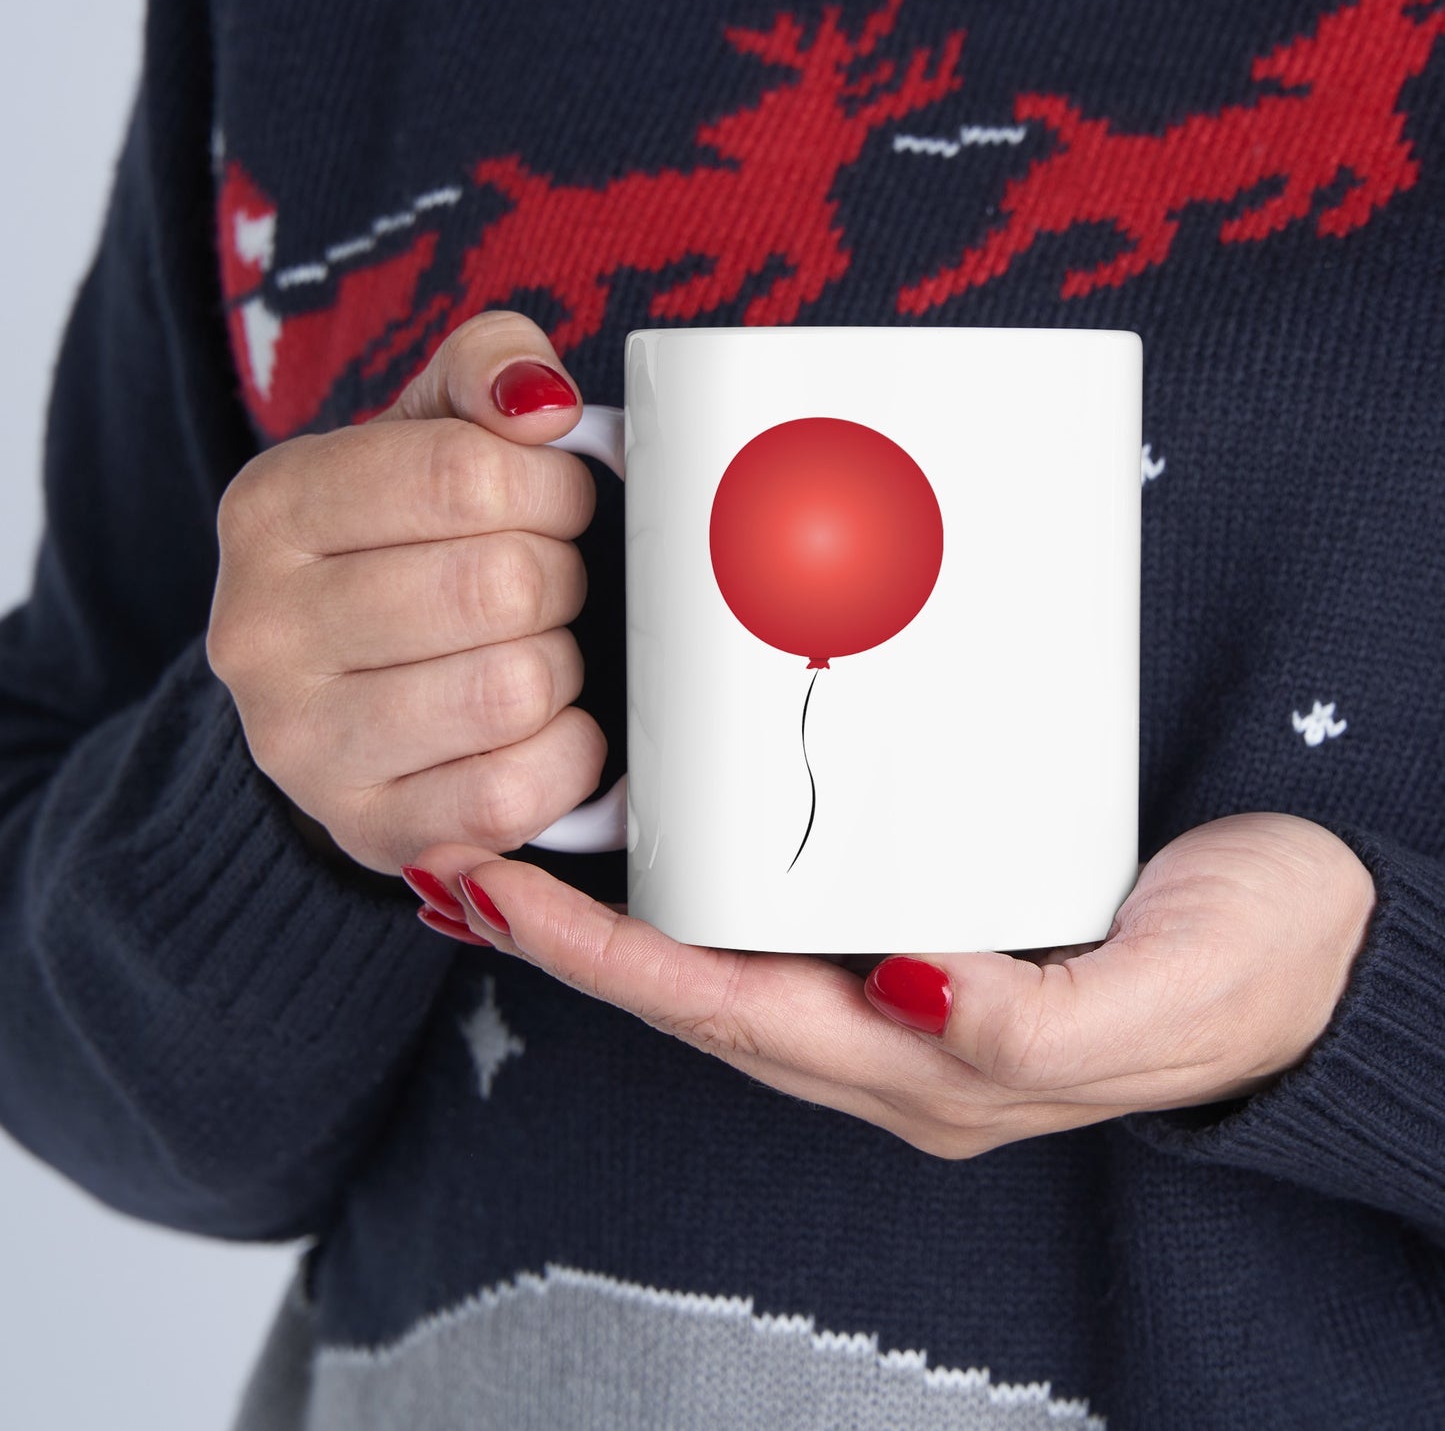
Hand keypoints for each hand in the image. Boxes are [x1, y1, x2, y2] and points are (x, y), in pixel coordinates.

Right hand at [207, 312, 604, 873]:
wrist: (343, 696)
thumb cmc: (406, 550)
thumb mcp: (428, 433)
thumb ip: (486, 370)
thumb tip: (541, 402)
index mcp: (272, 508)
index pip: (466, 474)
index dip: (553, 489)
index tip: (558, 505)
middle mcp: (261, 631)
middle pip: (501, 585)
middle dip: (561, 579)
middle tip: (548, 586)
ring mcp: (303, 745)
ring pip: (513, 689)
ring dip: (561, 667)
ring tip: (535, 653)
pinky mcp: (369, 830)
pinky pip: (514, 793)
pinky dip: (566, 756)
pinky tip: (547, 728)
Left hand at [408, 813, 1375, 1156]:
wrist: (1326, 943)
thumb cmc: (1253, 970)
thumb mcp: (1162, 997)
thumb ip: (1034, 1024)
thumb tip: (909, 990)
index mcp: (934, 1070)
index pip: (728, 1014)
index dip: (604, 961)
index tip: (496, 891)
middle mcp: (896, 1040)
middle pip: (697, 994)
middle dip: (572, 940)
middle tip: (466, 854)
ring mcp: (906, 991)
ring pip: (728, 961)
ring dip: (620, 917)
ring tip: (527, 845)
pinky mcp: (933, 930)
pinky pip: (786, 922)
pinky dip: (705, 888)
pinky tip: (670, 840)